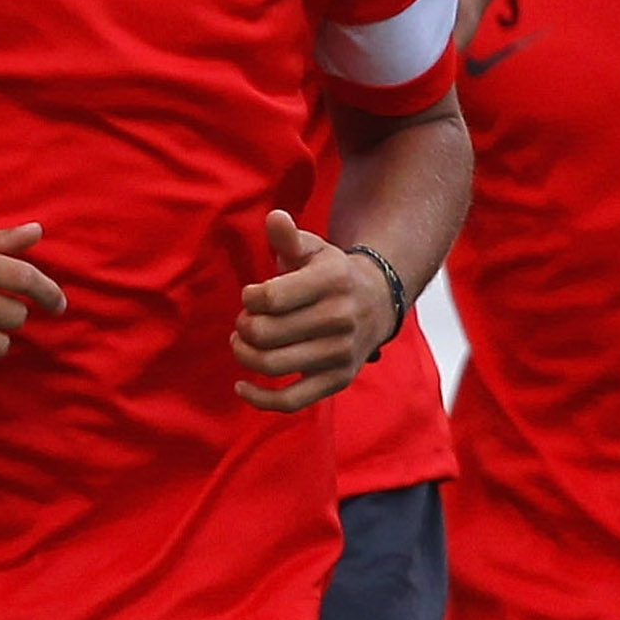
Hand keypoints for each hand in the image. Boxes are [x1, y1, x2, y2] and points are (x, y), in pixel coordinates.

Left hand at [233, 211, 392, 411]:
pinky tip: (241, 387)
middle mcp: (340, 318)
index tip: (252, 296)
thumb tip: (274, 218)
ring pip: (272, 364)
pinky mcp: (337, 380)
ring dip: (245, 354)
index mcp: (331, 281)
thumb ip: (288, 237)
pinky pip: (291, 401)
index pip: (268, 298)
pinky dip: (260, 399)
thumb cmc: (331, 273)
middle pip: (264, 333)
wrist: (378, 301)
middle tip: (245, 321)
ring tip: (243, 342)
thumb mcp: (313, 250)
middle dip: (243, 327)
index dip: (248, 298)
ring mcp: (340, 353)